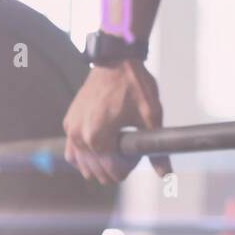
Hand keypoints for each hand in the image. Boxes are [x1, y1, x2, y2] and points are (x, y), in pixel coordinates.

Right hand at [62, 60, 171, 183]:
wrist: (117, 59)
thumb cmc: (134, 85)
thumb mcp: (151, 117)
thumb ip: (157, 150)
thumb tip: (165, 174)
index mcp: (97, 137)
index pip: (113, 172)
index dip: (130, 166)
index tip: (137, 149)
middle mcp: (79, 136)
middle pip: (98, 172)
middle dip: (116, 165)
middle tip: (129, 146)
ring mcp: (71, 129)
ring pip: (83, 165)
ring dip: (100, 163)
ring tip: (117, 145)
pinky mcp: (69, 122)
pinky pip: (72, 151)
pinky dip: (85, 155)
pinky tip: (100, 148)